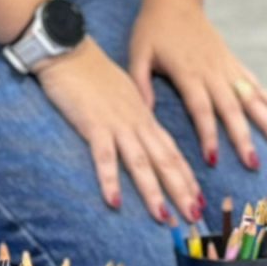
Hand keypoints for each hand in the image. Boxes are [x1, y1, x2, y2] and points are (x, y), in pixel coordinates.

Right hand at [35, 39, 201, 225]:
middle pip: (164, 160)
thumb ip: (134, 113)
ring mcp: (116, 123)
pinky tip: (115, 202)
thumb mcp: (122, 91)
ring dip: (153, 191)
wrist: (67, 49)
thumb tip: (142, 131)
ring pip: (141, 162)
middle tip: (194, 216)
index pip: (171, 151)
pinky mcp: (93, 124)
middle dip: (181, 190)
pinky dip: (111, 180)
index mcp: (144, 115)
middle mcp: (136, 122)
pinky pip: (105, 157)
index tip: (199, 199)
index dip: (186, 177)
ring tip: (164, 217)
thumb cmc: (91, 71)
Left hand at [127, 0, 266, 170]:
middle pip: (232, 109)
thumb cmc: (152, 29)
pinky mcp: (233, 63)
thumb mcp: (138, 54)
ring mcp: (226, 67)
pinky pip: (255, 85)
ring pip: (251, 98)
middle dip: (244, 138)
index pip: (201, 109)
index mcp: (188, 73)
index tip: (214, 159)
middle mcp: (212, 71)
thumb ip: (141, 83)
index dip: (208, 134)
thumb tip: (144, 113)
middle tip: (254, 164)